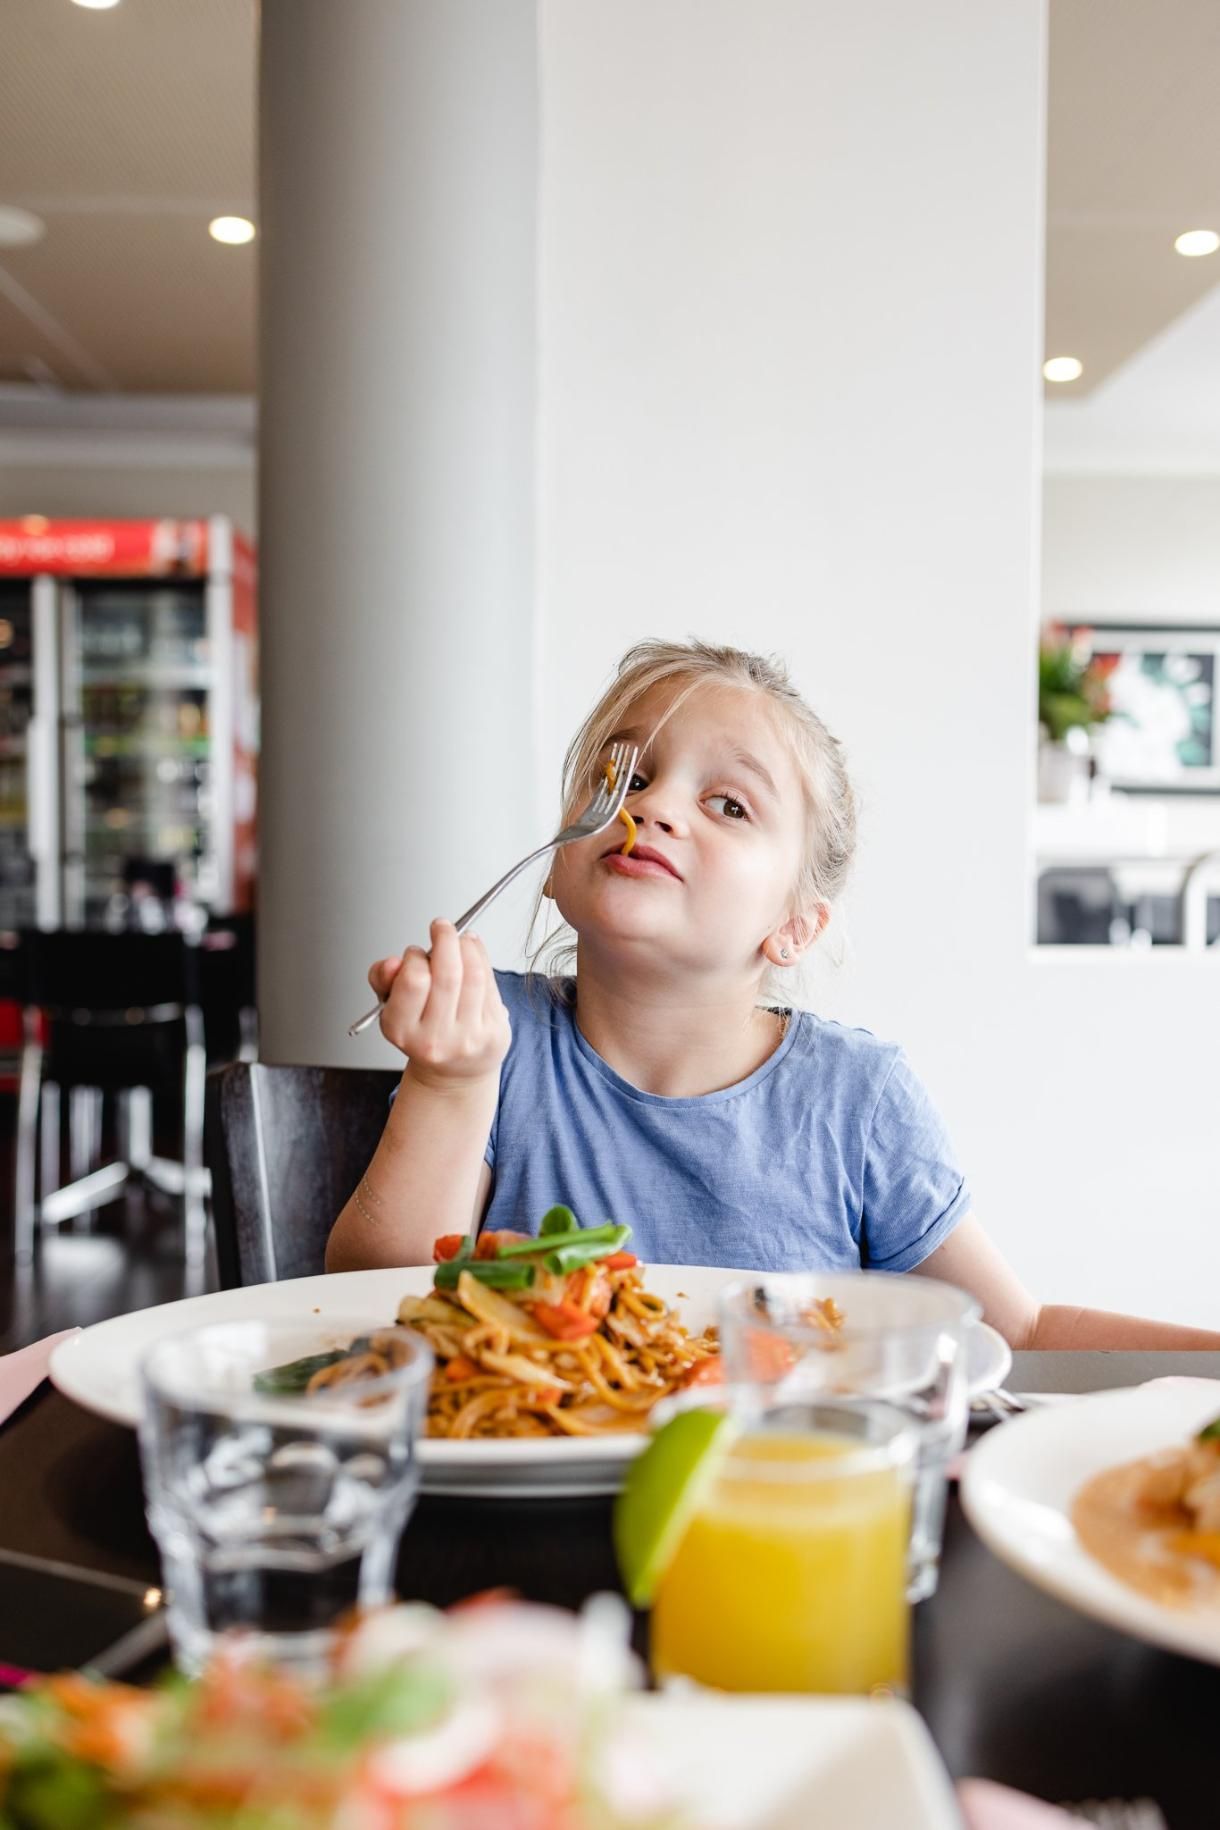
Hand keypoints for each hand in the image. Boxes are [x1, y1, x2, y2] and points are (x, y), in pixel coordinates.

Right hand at [370, 921, 509, 1087]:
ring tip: (460, 937)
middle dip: (445, 940)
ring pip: (473, 975)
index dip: (416, 957)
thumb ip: (383, 979)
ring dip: (467, 945)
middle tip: (442, 927)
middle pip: (447, 975)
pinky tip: (474, 952)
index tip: (417, 952)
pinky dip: (482, 959)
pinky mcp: (493, 1033)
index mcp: (402, 1030)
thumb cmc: (423, 1031)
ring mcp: (467, 1038)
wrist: (454, 1071)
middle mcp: (435, 1039)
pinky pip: (490, 985)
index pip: (413, 980)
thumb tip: (392, 962)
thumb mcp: (392, 1007)